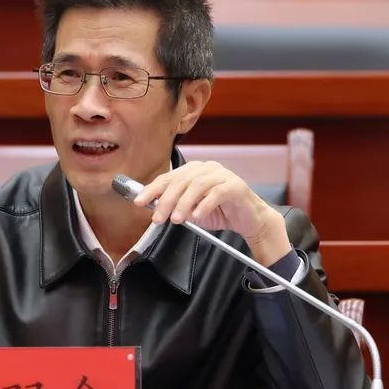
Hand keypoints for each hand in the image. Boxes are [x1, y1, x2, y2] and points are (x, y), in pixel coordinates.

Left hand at [133, 161, 290, 265]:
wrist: (249, 219)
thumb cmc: (219, 212)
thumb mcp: (191, 210)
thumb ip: (175, 205)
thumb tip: (154, 206)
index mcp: (194, 171)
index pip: (168, 177)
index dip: (152, 189)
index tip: (139, 202)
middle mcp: (207, 168)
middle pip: (181, 180)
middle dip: (166, 200)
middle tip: (158, 218)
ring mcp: (223, 175)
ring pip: (198, 185)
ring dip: (184, 203)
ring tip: (177, 220)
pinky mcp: (236, 186)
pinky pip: (217, 193)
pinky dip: (205, 205)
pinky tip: (198, 216)